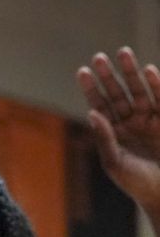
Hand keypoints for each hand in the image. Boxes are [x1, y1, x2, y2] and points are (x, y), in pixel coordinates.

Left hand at [76, 47, 159, 212]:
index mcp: (113, 132)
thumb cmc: (136, 183)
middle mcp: (130, 123)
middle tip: (99, 57)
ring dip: (131, 73)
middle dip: (109, 76)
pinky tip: (149, 71)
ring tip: (123, 52)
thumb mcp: (114, 162)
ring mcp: (150, 121)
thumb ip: (104, 138)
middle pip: (118, 93)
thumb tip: (92, 113)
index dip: (92, 88)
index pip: (100, 105)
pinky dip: (156, 86)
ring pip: (139, 92)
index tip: (83, 71)